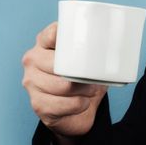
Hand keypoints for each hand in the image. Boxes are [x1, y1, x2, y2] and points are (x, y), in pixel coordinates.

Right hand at [22, 22, 107, 139]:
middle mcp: (33, 59)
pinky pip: (61, 105)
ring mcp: (32, 82)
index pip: (50, 35)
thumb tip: (113, 39)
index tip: (78, 41)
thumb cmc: (81, 77)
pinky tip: (82, 103)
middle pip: (56, 64)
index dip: (62, 36)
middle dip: (79, 73)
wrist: (77, 109)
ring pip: (61, 86)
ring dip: (82, 91)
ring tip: (90, 91)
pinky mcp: (38, 104)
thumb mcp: (86, 58)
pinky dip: (77, 105)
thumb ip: (91, 45)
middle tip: (93, 79)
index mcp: (44, 42)